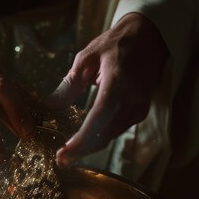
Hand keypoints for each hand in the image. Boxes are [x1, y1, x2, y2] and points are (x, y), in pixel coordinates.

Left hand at [45, 12, 167, 164]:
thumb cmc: (115, 45)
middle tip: (60, 160)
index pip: (99, 118)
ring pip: (110, 136)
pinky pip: (116, 130)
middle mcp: (131, 100)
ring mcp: (138, 108)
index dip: (82, 139)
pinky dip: (99, 139)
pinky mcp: (139, 113)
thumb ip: (69, 84)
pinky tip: (83, 143)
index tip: (64, 153)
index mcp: (117, 83)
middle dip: (82, 151)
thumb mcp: (86, 58)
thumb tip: (49, 106)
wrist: (149, 38)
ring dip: (89, 148)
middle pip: (104, 134)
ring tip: (68, 155)